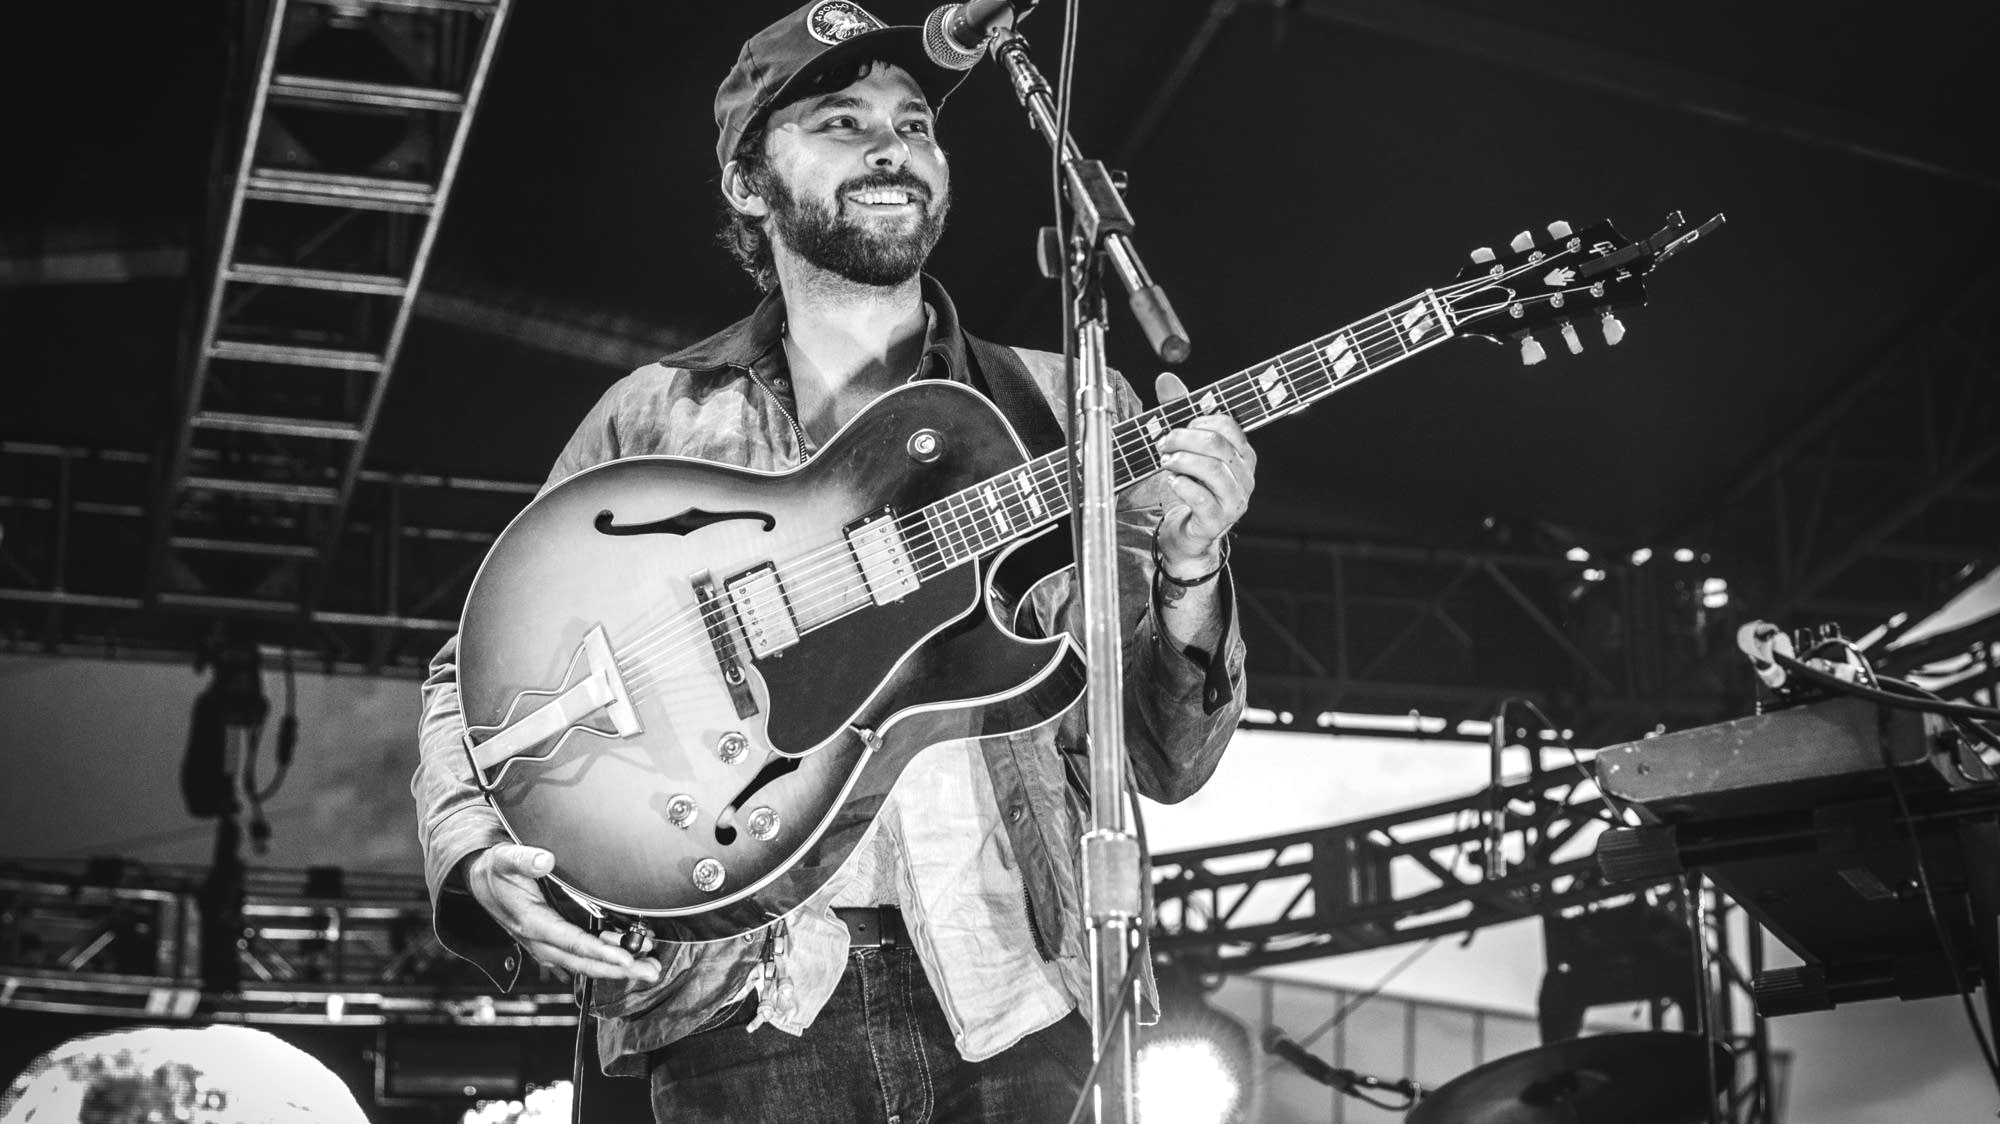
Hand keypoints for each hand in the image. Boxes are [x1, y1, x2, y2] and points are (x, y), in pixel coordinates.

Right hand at [465, 844, 662, 983]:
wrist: (481, 882)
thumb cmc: (496, 871)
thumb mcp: (505, 859)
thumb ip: (524, 859)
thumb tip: (545, 859)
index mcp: (532, 923)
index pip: (571, 942)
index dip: (600, 952)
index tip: (626, 958)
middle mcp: (541, 941)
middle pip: (584, 962)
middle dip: (619, 969)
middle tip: (650, 971)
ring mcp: (547, 945)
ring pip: (585, 964)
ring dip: (618, 967)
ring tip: (649, 966)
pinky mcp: (554, 943)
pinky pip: (582, 957)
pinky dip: (607, 959)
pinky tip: (630, 955)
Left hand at [1152, 372, 1256, 573]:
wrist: (1189, 531)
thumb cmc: (1191, 484)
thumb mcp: (1185, 445)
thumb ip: (1178, 413)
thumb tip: (1165, 378)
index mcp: (1242, 454)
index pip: (1229, 426)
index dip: (1200, 422)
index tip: (1181, 427)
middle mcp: (1244, 476)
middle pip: (1217, 445)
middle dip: (1184, 439)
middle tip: (1163, 444)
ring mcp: (1234, 499)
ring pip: (1212, 470)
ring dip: (1182, 461)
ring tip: (1165, 463)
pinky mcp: (1218, 520)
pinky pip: (1203, 498)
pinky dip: (1183, 485)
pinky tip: (1172, 481)